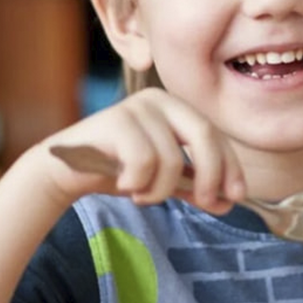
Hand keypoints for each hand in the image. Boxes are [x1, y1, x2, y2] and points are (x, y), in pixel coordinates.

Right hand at [30, 88, 246, 212]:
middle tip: (203, 202)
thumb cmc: (118, 170)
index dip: (231, 167)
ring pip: (171, 159)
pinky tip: (124, 183)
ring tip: (140, 193)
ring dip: (159, 190)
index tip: (236, 197)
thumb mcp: (164, 179)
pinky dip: (137, 183)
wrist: (67, 170)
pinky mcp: (116, 120)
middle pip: (204, 136)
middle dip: (210, 175)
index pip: (217, 136)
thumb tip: (229, 201)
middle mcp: (160, 100)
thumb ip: (194, 186)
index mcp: (177, 108)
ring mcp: (137, 106)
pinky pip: (144, 162)